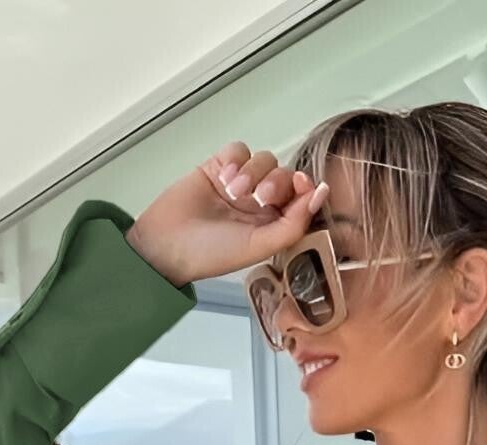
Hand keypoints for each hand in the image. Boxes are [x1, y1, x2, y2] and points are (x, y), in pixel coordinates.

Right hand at [126, 141, 328, 286]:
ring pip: (264, 159)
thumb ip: (293, 224)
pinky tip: (225, 178)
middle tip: (257, 199)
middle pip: (284, 175)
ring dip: (252, 173)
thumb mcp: (260, 246)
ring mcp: (240, 183)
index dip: (304, 188)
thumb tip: (320, 195)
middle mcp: (260, 204)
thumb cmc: (211, 253)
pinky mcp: (219, 166)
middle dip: (275, 182)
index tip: (300, 185)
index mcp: (273, 225)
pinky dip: (236, 159)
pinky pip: (239, 149)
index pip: (301, 198)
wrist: (166, 244)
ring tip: (232, 192)